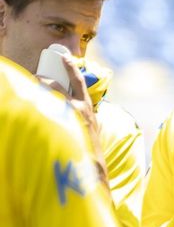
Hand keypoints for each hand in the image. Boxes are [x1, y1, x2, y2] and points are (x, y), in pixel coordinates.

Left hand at [40, 56, 107, 185]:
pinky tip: (27, 109)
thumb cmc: (88, 146)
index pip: (79, 81)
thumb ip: (81, 112)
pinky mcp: (56, 127)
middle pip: (53, 86)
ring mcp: (66, 118)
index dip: (71, 68)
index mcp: (87, 108)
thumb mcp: (92, 126)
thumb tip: (66, 101)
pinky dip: (34, 108)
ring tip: (30, 93)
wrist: (91, 168)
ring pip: (44, 97)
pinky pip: (41, 110)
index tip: (65, 58)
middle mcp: (77, 110)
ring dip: (35, 92)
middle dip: (42, 80)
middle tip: (35, 80)